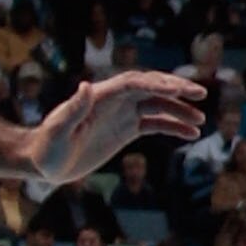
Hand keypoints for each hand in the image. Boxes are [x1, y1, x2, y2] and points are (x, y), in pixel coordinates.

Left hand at [22, 70, 208, 189]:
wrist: (45, 162)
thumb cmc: (47, 147)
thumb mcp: (58, 131)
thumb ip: (73, 109)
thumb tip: (85, 85)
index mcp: (101, 96)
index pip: (134, 83)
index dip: (156, 84)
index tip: (178, 89)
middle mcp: (115, 100)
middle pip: (151, 87)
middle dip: (176, 88)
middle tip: (200, 93)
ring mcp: (123, 114)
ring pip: (158, 105)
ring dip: (180, 110)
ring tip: (201, 120)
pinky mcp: (126, 130)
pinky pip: (155, 123)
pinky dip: (173, 126)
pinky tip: (190, 133)